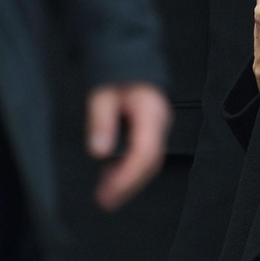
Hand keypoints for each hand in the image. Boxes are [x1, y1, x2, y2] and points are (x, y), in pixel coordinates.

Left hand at [85, 82, 170, 210]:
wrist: (130, 59)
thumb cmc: (118, 75)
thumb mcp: (102, 93)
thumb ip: (101, 121)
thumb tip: (99, 152)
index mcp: (150, 113)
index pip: (145, 152)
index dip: (127, 175)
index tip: (108, 191)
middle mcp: (160, 122)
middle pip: (150, 162)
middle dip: (128, 185)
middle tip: (104, 201)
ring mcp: (158, 127)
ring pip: (149, 162)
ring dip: (128, 180)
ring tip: (104, 194)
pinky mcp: (152, 130)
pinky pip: (146, 155)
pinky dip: (130, 170)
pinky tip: (112, 176)